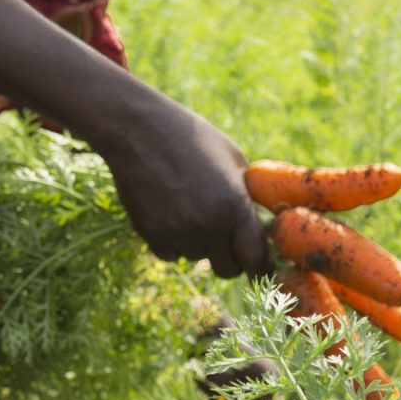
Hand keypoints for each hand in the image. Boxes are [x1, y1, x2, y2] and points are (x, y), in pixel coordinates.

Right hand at [100, 89, 271, 280]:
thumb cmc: (191, 138)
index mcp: (234, 205)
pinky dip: (171, 241)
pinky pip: (170, 254)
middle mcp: (208, 224)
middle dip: (228, 258)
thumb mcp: (233, 158)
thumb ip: (249, 196)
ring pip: (196, 257)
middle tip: (223, 241)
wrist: (139, 129)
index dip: (258, 265)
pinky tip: (167, 210)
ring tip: (187, 205)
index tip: (256, 264)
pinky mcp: (150, 234)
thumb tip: (262, 226)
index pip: (255, 259)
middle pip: (227, 270)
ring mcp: (177, 232)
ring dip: (196, 243)